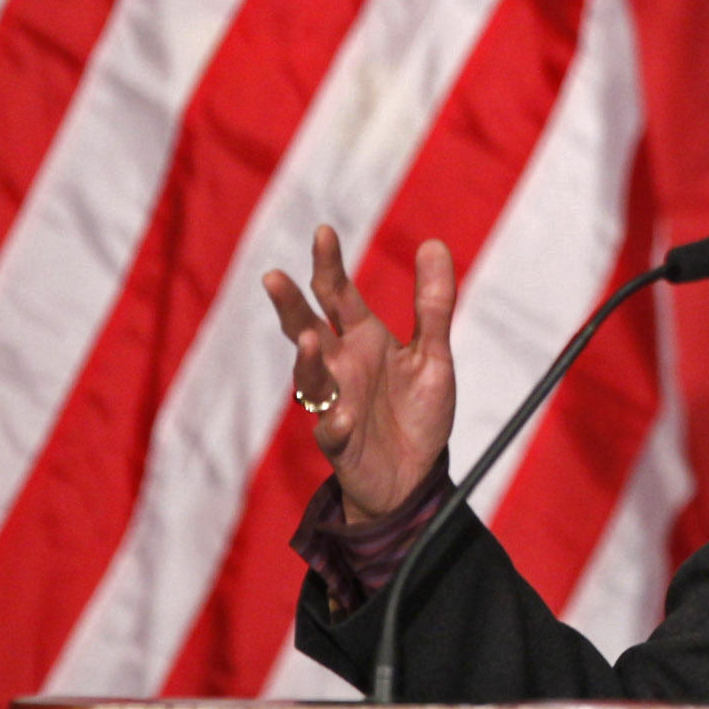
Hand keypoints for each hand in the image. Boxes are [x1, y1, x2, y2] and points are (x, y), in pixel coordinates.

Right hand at [262, 225, 455, 523]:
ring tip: (310, 339)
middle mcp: (342, 366)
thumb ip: (432, 304)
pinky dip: (335, 422)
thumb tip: (433, 242)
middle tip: (274, 277)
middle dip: (291, 305)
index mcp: (363, 339)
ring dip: (308, 360)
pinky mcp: (341, 443)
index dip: (329, 265)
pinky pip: (332, 431)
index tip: (324, 231)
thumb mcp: (433, 354)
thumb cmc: (416, 412)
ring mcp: (335, 404)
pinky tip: (344, 415)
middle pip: (307, 328)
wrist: (415, 476)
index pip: (338, 294)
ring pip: (310, 378)